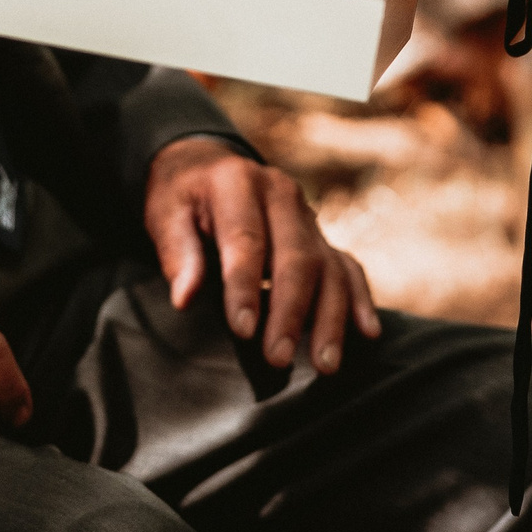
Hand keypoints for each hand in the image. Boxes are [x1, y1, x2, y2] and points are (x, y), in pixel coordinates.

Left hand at [144, 136, 378, 373]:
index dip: (245, 286)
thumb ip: (177, 252)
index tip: (243, 330)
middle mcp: (281, 194)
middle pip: (296, 257)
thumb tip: (185, 297)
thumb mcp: (165, 213)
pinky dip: (359, 300)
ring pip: (329, 267)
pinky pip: (348, 267)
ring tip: (324, 365)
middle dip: (290, 312)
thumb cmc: (181, 197)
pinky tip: (366, 333)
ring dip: (330, 318)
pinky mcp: (321, 237)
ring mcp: (307, 217)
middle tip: (277, 358)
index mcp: (238, 182)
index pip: (247, 240)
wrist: (206, 166)